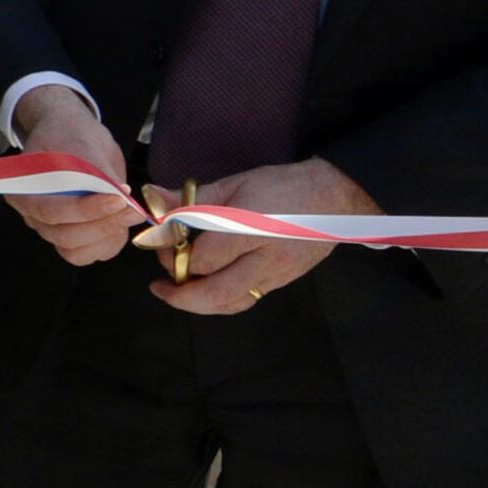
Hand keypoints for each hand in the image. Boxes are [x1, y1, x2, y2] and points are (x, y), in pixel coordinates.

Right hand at [5, 87, 145, 264]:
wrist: (74, 137)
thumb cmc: (72, 135)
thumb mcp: (84, 142)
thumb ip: (100, 171)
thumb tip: (121, 195)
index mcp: (24, 190)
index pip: (51, 211)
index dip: (85, 210)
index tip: (118, 198)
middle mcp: (34, 216)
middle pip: (65, 236)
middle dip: (102, 225)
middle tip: (132, 208)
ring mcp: (53, 229)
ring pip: (76, 251)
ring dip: (107, 236)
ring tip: (131, 214)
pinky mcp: (74, 236)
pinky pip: (90, 253)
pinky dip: (109, 243)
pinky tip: (123, 223)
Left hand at [140, 157, 373, 314]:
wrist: (334, 198)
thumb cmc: (284, 186)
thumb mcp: (236, 183)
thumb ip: (192, 198)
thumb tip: (153, 198)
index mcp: (252, 228)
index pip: (204, 257)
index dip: (175, 256)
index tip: (163, 245)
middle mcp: (266, 257)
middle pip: (216, 292)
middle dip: (180, 295)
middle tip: (160, 286)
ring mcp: (277, 274)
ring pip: (231, 303)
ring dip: (197, 304)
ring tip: (176, 293)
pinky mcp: (283, 282)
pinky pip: (245, 300)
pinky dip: (220, 302)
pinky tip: (204, 293)